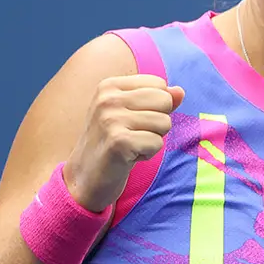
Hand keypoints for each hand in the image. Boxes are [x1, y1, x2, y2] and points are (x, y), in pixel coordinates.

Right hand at [63, 75, 184, 212]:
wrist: (84, 179)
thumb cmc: (112, 144)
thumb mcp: (131, 114)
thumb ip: (157, 100)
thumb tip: (180, 91)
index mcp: (109, 86)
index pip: (159, 84)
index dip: (156, 106)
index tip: (133, 121)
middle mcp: (108, 99)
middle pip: (164, 101)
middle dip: (158, 123)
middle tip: (134, 135)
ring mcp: (111, 119)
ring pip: (164, 122)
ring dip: (152, 140)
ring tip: (130, 146)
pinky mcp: (118, 141)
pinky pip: (157, 143)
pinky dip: (148, 154)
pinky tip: (128, 157)